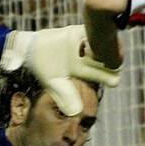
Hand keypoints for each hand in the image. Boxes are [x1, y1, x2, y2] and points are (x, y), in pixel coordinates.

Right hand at [2, 25, 120, 115]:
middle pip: (103, 59)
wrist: (26, 50)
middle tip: (118, 62)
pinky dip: (94, 34)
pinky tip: (100, 38)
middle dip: (112, 60)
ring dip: (107, 46)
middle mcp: (83, 57)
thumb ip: (65, 97)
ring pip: (99, 44)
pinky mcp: (74, 32)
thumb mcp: (54, 84)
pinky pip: (87, 32)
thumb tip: (76, 113)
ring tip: (114, 50)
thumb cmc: (41, 68)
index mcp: (80, 70)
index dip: (108, 76)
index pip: (99, 74)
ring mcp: (80, 44)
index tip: (114, 80)